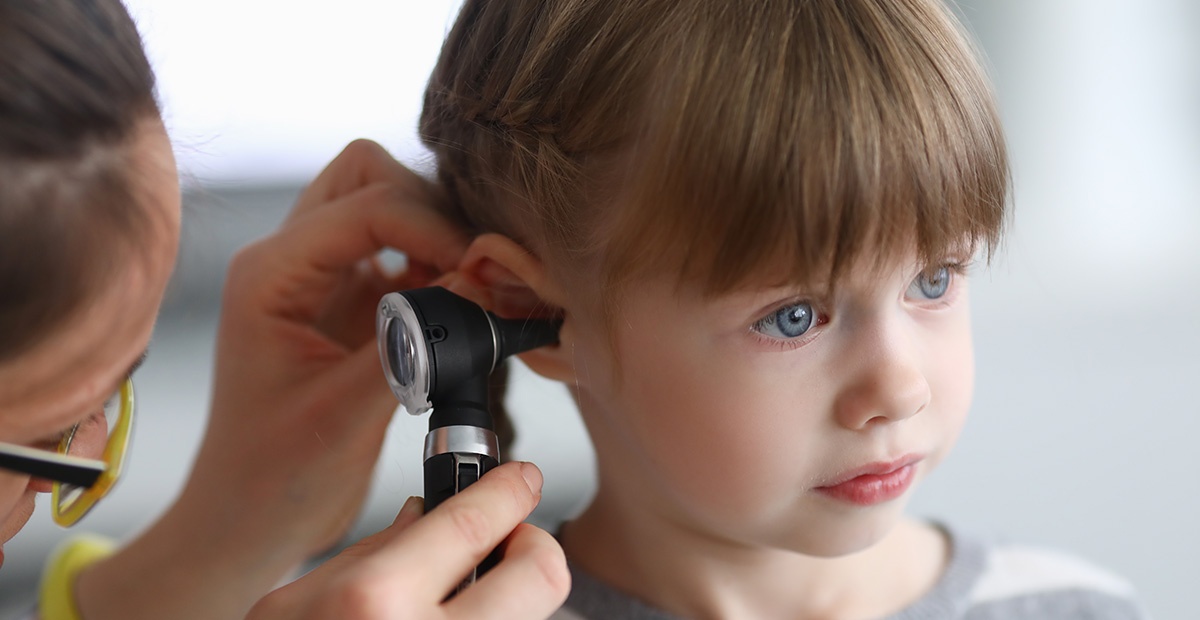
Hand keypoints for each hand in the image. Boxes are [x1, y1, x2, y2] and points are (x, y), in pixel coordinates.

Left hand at [75, 140, 471, 618]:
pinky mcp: (351, 303)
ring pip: (390, 205)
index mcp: (270, 273)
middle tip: (474, 273)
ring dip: (439, 238)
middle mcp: (290, 260)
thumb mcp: (343, 416)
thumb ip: (410, 347)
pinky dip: (442, 270)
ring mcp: (321, 277)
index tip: (480, 276)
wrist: (248, 520)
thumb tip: (477, 290)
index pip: (368, 204)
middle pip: (371, 176)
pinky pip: (406, 256)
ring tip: (472, 293)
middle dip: (432, 212)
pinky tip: (462, 310)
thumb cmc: (272, 479)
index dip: (435, 230)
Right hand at [249, 462, 569, 619]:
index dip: (509, 492)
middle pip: (543, 576)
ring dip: (507, 603)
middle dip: (535, 547)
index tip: (521, 480)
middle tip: (511, 542)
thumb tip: (424, 515)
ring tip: (460, 603)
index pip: (475, 522)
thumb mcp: (291, 608)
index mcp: (375, 603)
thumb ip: (368, 555)